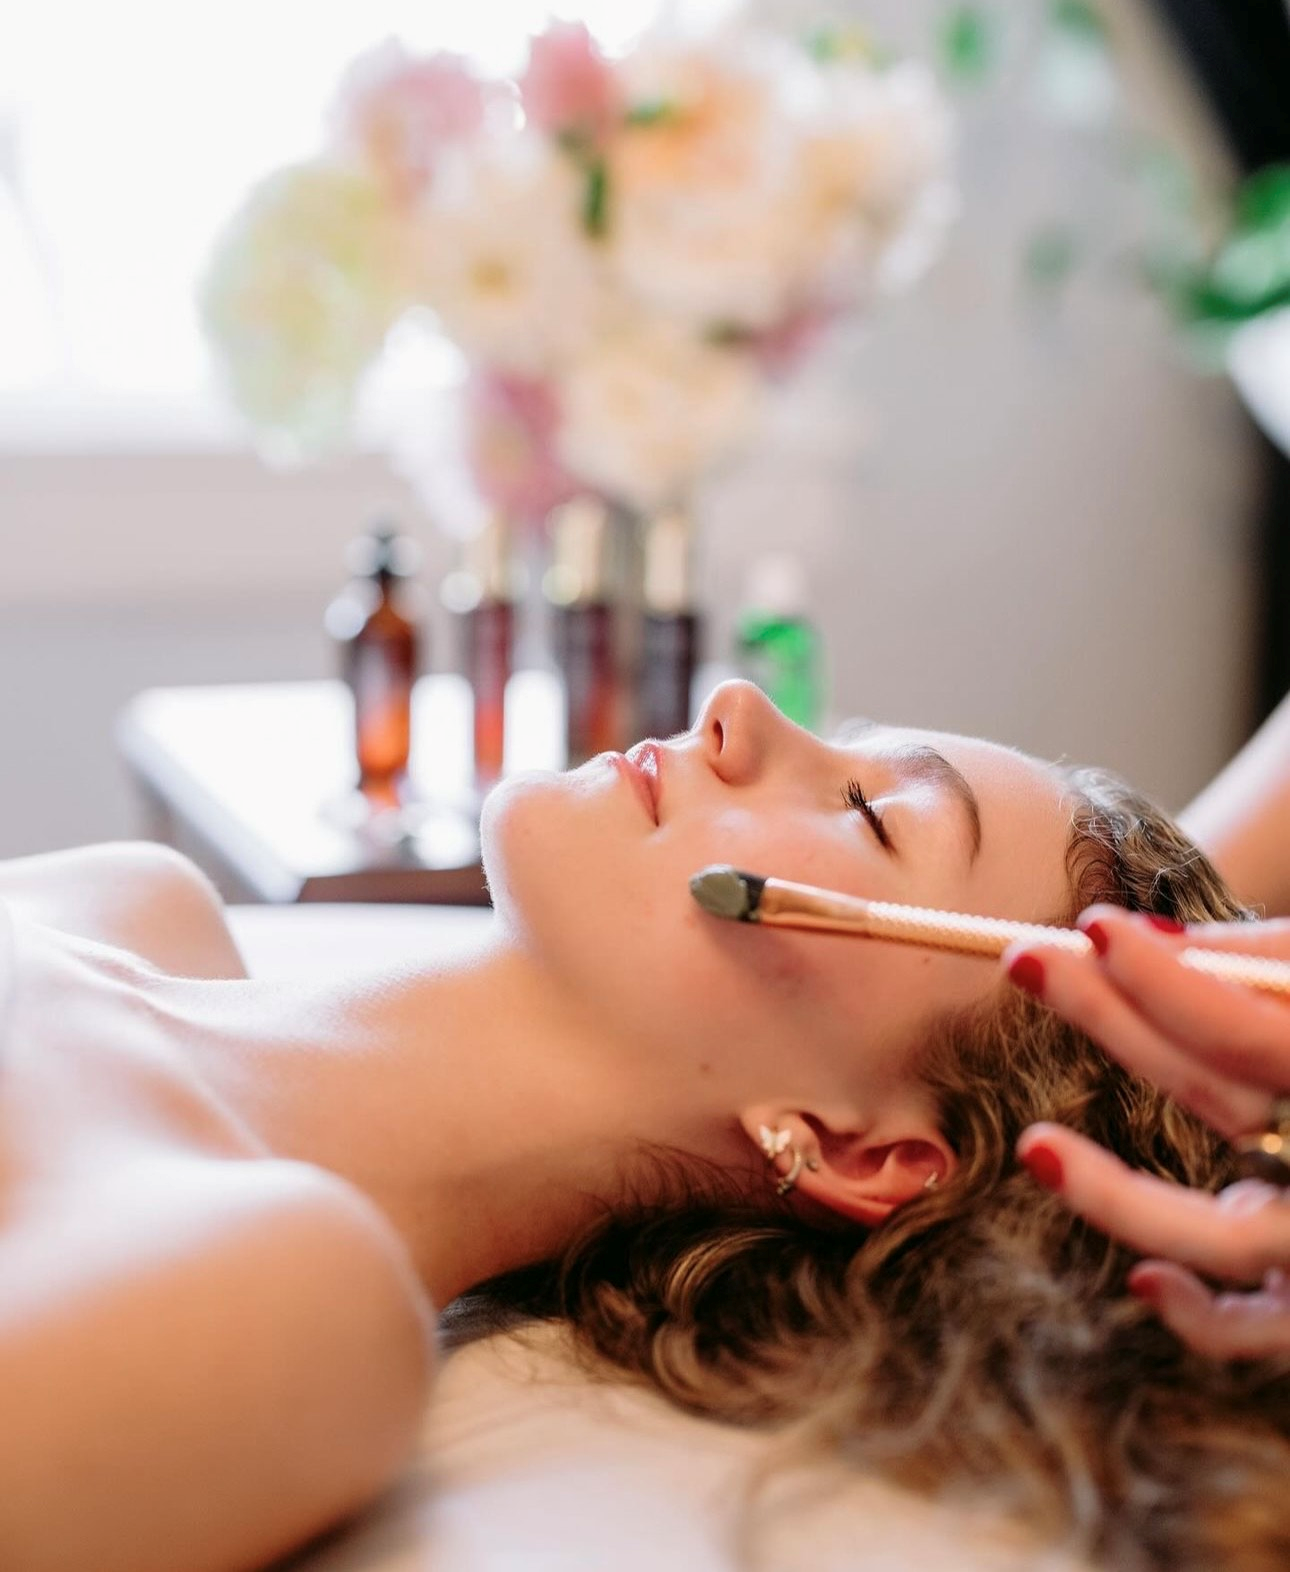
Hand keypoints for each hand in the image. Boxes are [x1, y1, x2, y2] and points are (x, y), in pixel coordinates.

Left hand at [1005, 908, 1289, 1358]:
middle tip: (1026, 958)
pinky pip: (1263, 1332)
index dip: (1173, 982)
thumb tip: (1143, 938)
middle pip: (1223, 1098)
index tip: (1097, 925)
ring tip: (1032, 1147)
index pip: (1253, 1033)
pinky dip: (1206, 1317)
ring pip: (1234, 1238)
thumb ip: (1272, 962)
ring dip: (1125, 1198)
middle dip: (1120, 1021)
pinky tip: (1150, 1282)